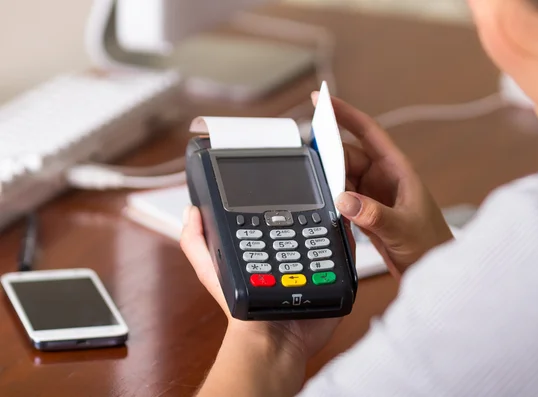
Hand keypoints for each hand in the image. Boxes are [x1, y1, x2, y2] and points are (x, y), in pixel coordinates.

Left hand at [179, 206, 342, 361]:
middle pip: (305, 225)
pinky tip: (344, 233)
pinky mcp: (332, 282)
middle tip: (313, 204)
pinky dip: (346, 246)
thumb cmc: (242, 315)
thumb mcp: (210, 272)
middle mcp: (291, 258)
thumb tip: (191, 211)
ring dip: (330, 226)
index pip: (276, 220)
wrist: (273, 345)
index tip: (286, 193)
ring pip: (327, 238)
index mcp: (266, 251)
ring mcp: (314, 270)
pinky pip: (344, 260)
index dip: (281, 206)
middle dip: (310, 214)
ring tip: (330, 214)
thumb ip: (196, 244)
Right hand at [312, 92, 452, 276]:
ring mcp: (372, 195)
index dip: (344, 113)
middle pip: (347, 156)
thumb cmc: (431, 244)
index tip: (321, 99)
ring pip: (342, 178)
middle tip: (314, 169)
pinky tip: (329, 209)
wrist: (434, 269)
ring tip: (323, 195)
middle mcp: (383, 177)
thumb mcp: (403, 228)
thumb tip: (345, 200)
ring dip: (331, 184)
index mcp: (397, 169)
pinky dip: (333, 201)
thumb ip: (375, 215)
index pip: (367, 131)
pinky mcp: (365, 212)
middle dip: (329, 159)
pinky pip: (342, 197)